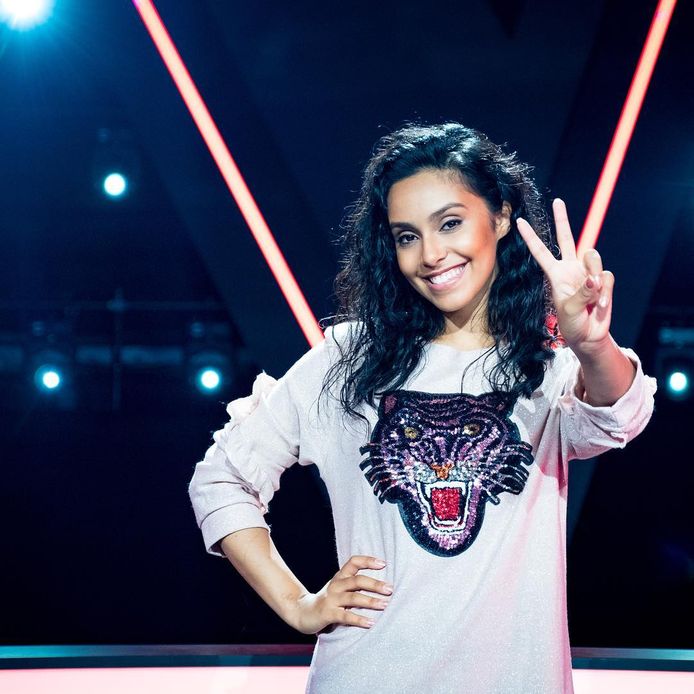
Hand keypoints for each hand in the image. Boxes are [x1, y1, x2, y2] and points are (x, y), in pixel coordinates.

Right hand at [290, 555, 391, 633]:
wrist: (302, 612)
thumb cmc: (328, 600)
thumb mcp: (339, 588)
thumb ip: (355, 584)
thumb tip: (382, 585)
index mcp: (340, 576)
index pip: (353, 562)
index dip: (367, 560)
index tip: (383, 563)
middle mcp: (336, 585)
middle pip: (357, 580)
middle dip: (375, 584)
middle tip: (390, 589)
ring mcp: (331, 599)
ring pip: (353, 597)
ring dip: (370, 601)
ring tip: (385, 605)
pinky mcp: (328, 614)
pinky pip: (345, 616)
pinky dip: (359, 619)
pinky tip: (370, 623)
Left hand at [516, 199, 613, 355]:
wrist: (588, 336)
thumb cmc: (571, 325)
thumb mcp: (568, 311)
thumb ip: (580, 293)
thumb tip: (593, 279)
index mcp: (555, 274)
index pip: (540, 252)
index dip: (531, 237)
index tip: (519, 221)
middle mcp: (570, 269)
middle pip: (567, 238)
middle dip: (562, 220)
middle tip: (558, 201)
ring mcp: (587, 273)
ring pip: (593, 257)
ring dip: (594, 277)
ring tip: (591, 299)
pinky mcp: (603, 280)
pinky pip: (606, 277)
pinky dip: (605, 292)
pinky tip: (600, 305)